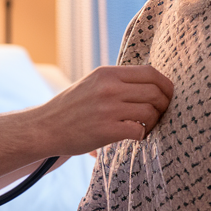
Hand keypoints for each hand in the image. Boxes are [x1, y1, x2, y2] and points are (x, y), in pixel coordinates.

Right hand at [44, 65, 171, 155]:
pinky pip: (140, 131)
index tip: (166, 96)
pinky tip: (134, 137)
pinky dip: (142, 135)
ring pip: (151, 112)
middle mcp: (109, 88)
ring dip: (154, 122)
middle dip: (164, 106)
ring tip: (146, 127)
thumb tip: (151, 85)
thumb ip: (117, 81)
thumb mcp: (92, 84)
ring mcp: (108, 109)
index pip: (151, 73)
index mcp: (107, 73)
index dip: (166, 86)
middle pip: (155, 92)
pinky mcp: (107, 130)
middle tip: (158, 116)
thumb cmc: (70, 108)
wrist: (44, 127)